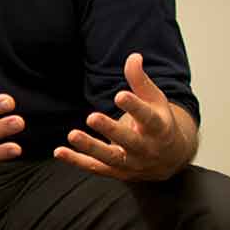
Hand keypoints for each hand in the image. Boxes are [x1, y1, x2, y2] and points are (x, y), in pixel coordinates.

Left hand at [56, 53, 189, 180]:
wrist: (170, 158)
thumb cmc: (159, 124)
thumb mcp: (155, 100)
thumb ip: (140, 80)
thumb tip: (133, 57)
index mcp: (159, 128)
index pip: (147, 117)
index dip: (134, 106)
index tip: (120, 95)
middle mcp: (146, 148)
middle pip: (128, 141)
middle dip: (110, 130)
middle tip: (92, 117)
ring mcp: (131, 163)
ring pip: (110, 158)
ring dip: (90, 147)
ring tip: (72, 135)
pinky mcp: (116, 172)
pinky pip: (94, 167)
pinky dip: (76, 161)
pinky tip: (59, 151)